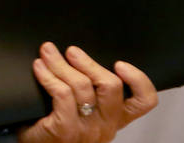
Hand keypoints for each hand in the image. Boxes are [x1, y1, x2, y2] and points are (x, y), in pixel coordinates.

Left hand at [16, 42, 157, 142]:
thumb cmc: (56, 124)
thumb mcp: (83, 108)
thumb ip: (92, 88)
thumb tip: (82, 53)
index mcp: (115, 118)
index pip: (144, 102)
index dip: (138, 80)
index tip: (120, 63)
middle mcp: (106, 126)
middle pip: (111, 85)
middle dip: (88, 62)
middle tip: (71, 51)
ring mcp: (87, 130)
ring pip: (82, 85)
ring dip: (60, 63)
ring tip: (47, 53)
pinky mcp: (65, 131)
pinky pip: (62, 94)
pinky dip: (48, 76)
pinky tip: (39, 68)